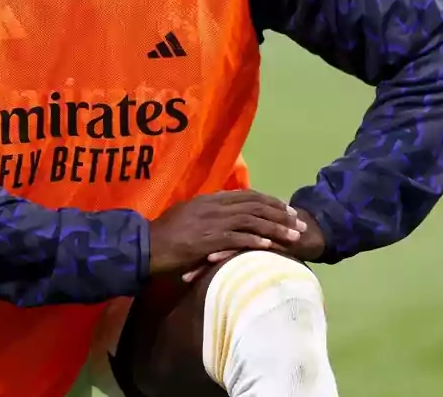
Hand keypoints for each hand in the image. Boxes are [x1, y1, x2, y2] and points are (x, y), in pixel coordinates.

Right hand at [147, 190, 307, 281]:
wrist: (144, 246)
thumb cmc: (162, 236)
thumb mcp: (184, 217)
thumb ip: (203, 215)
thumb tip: (217, 217)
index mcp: (208, 199)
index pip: (246, 195)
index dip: (269, 201)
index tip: (285, 208)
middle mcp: (213, 206)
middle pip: (254, 205)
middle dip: (279, 213)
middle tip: (298, 222)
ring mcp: (211, 222)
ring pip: (251, 221)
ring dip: (275, 228)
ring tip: (294, 236)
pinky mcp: (208, 240)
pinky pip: (238, 238)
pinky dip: (256, 241)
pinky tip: (270, 246)